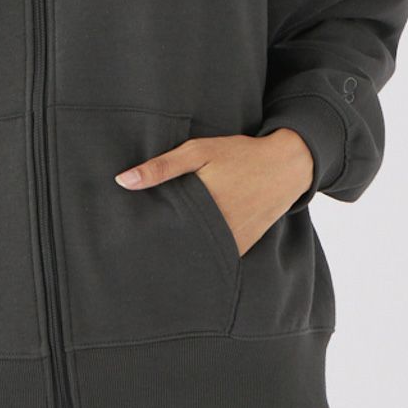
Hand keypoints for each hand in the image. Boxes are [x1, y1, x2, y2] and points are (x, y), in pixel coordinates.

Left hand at [113, 128, 313, 257]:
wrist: (285, 167)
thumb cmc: (238, 155)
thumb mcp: (199, 151)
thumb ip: (162, 167)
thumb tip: (123, 181)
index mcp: (202, 206)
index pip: (162, 228)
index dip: (143, 232)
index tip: (124, 233)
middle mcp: (217, 231)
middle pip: (176, 244)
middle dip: (158, 244)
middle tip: (135, 243)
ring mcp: (231, 244)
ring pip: (195, 254)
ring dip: (179, 249)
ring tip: (156, 247)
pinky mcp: (241, 248)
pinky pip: (214, 255)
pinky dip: (201, 251)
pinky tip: (187, 244)